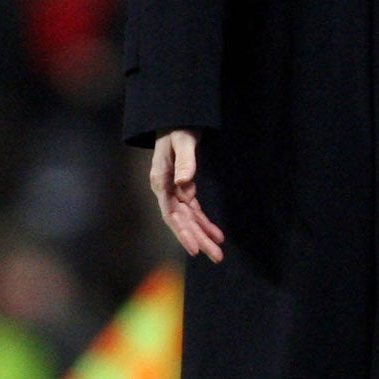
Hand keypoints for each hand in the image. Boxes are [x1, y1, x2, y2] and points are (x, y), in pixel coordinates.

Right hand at [150, 129, 222, 261]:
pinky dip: (206, 223)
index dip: (182, 232)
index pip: (170, 213)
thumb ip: (185, 161)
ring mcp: (174, 191)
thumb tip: (183, 184)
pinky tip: (217, 235)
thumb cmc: (177, 128)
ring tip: (218, 253)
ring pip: (189, 220)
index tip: (194, 248)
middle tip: (216, 257)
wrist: (176, 121)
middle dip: (198, 239)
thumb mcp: (182, 141)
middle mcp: (165, 190)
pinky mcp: (184, 190)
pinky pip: (195, 212)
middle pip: (181, 221)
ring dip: (203, 235)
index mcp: (160, 180)